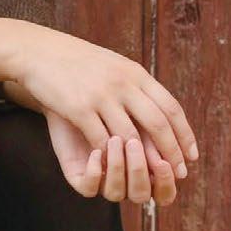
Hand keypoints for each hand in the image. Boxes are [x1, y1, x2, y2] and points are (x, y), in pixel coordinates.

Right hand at [9, 26, 198, 200]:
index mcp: (135, 73)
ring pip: (130, 136)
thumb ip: (137, 87)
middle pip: (157, 123)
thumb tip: (162, 112)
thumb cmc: (78, 63)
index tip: (190, 156)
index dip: (184, 134)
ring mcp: (101, 95)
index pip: (171, 107)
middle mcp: (123, 83)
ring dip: (141, 161)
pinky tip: (114, 169)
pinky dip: (109, 158)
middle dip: (170, 152)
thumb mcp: (115, 66)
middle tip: (177, 173)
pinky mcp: (78, 108)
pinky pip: (100, 139)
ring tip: (149, 177)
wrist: (39, 53)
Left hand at [44, 109, 182, 203]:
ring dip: (117, 168)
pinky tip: (95, 152)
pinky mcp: (78, 175)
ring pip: (115, 193)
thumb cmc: (114, 96)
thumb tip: (181, 153)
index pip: (164, 192)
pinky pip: (88, 188)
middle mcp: (126, 178)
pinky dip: (94, 173)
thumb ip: (158, 132)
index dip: (165, 182)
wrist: (74, 87)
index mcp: (147, 168)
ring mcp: (102, 178)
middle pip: (141, 194)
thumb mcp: (140, 112)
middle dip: (139, 172)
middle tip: (134, 145)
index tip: (164, 163)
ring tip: (114, 140)